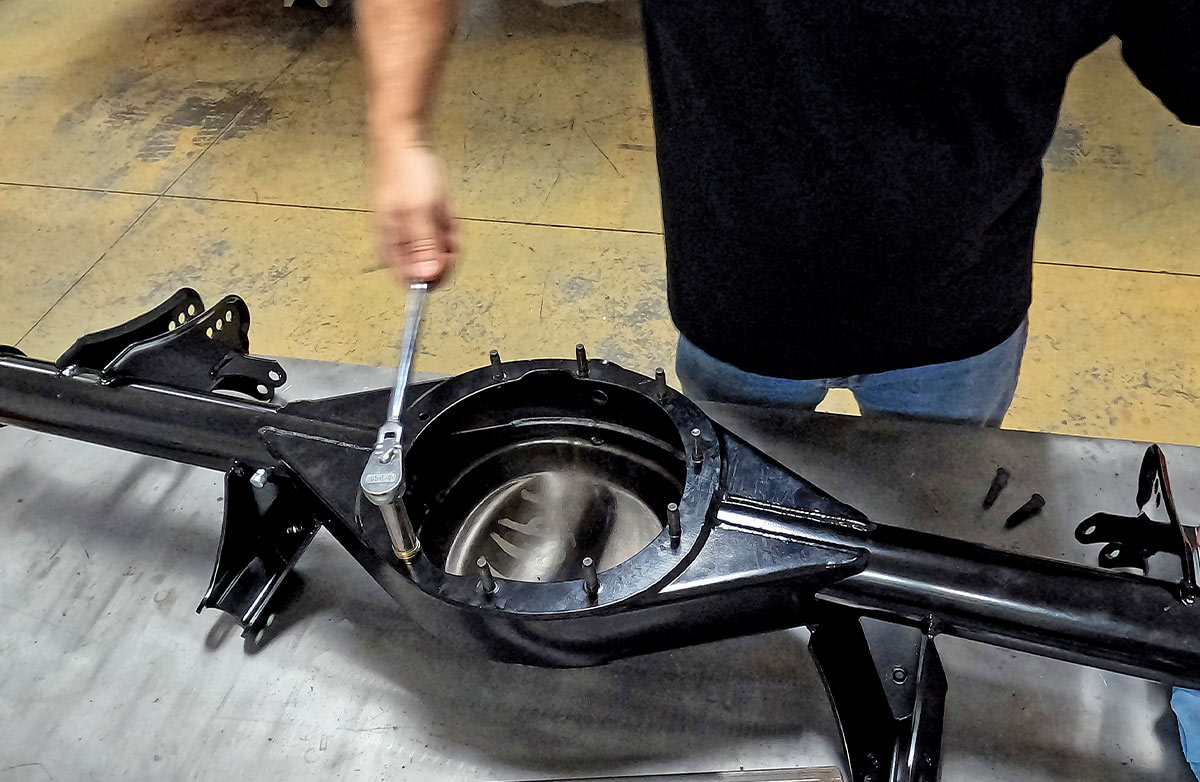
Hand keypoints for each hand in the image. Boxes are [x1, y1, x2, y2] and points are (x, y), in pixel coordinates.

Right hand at [372, 137, 457, 283]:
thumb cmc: (406, 171)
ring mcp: (413, 233)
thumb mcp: (420, 210)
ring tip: (440, 210)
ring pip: (441, 251)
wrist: (406, 140)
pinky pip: (444, 234)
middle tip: (443, 226)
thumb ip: (424, 245)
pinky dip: (448, 222)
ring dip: (448, 234)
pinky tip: (443, 206)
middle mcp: (400, 244)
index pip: (412, 283)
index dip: (433, 276)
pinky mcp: (423, 222)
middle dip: (445, 250)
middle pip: (431, 269)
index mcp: (391, 246)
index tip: (444, 257)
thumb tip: (426, 278)